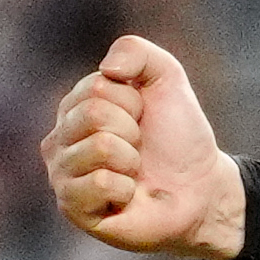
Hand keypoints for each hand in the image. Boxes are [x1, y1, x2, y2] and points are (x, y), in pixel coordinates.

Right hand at [43, 36, 243, 259]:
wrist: (200, 189)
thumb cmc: (178, 137)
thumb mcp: (166, 78)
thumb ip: (136, 52)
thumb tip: (106, 67)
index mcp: (74, 107)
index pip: (98, 87)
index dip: (132, 102)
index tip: (142, 119)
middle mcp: (60, 139)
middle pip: (93, 113)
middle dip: (132, 130)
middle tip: (140, 148)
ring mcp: (62, 175)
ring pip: (100, 147)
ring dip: (130, 160)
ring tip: (134, 172)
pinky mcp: (72, 208)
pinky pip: (100, 182)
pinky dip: (126, 188)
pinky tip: (126, 197)